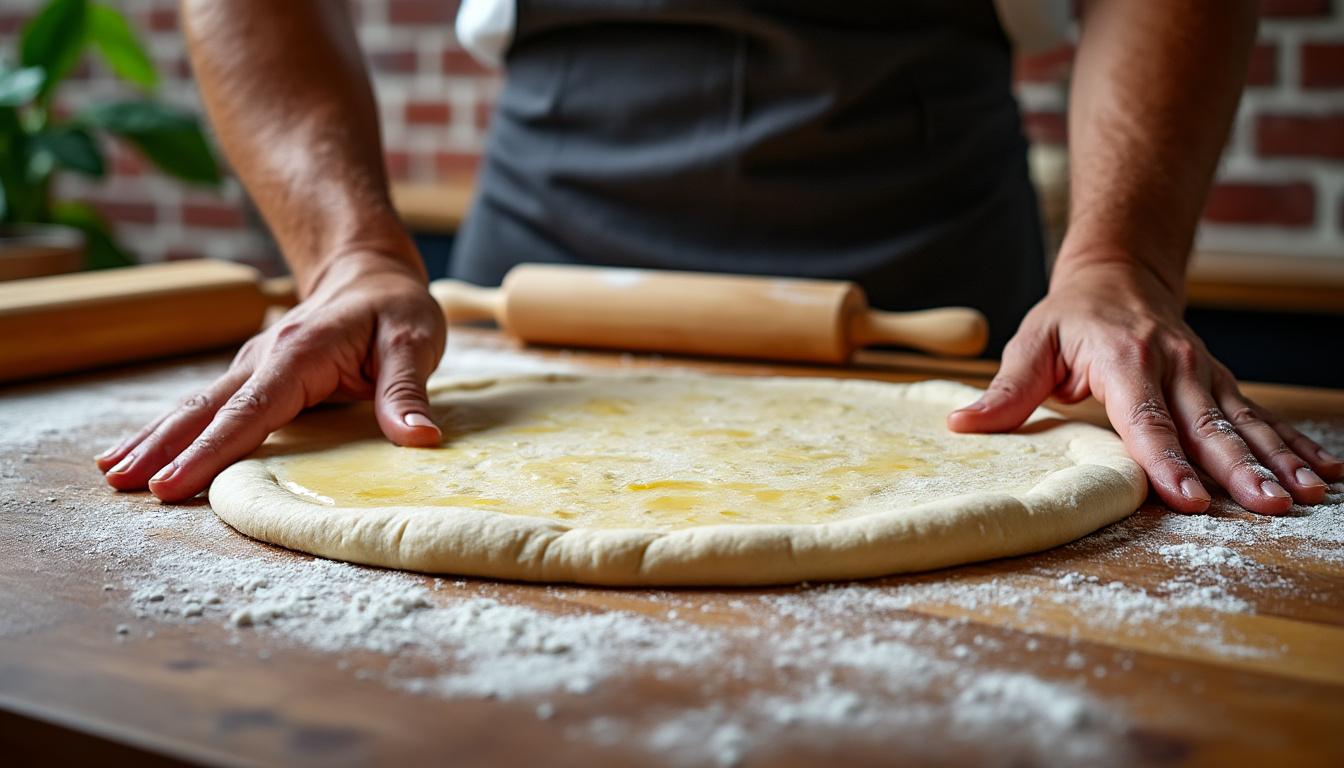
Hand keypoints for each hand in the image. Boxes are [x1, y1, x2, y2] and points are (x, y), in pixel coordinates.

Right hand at [96, 251, 446, 501]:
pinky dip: (173, 430)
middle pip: (206, 408)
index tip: (174, 483)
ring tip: (112, 472)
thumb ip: (408, 390)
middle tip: (120, 483)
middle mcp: (265, 357)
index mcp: (300, 352)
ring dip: (155, 438)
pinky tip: (144, 452)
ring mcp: (254, 365)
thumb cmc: (395, 307)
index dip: (212, 449)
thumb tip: (419, 439)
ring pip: (196, 406)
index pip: (251, 408)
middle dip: (162, 446)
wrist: (370, 272)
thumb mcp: (416, 340)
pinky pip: (209, 406)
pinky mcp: (253, 375)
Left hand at [948, 260, 1341, 514]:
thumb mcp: (1031, 342)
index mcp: (1124, 357)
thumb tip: (961, 424)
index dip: (1165, 459)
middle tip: (1265, 506)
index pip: (1144, 417)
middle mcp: (1175, 365)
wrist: (1120, 274)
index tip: (1186, 497)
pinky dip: (1291, 444)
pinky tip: (1322, 473)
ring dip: (1275, 460)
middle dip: (1237, 468)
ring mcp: (1205, 374)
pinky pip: (1260, 417)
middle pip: (1207, 425)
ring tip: (1304, 496)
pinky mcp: (1221, 384)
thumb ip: (1005, 388)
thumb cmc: (1070, 317)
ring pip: (1244, 422)